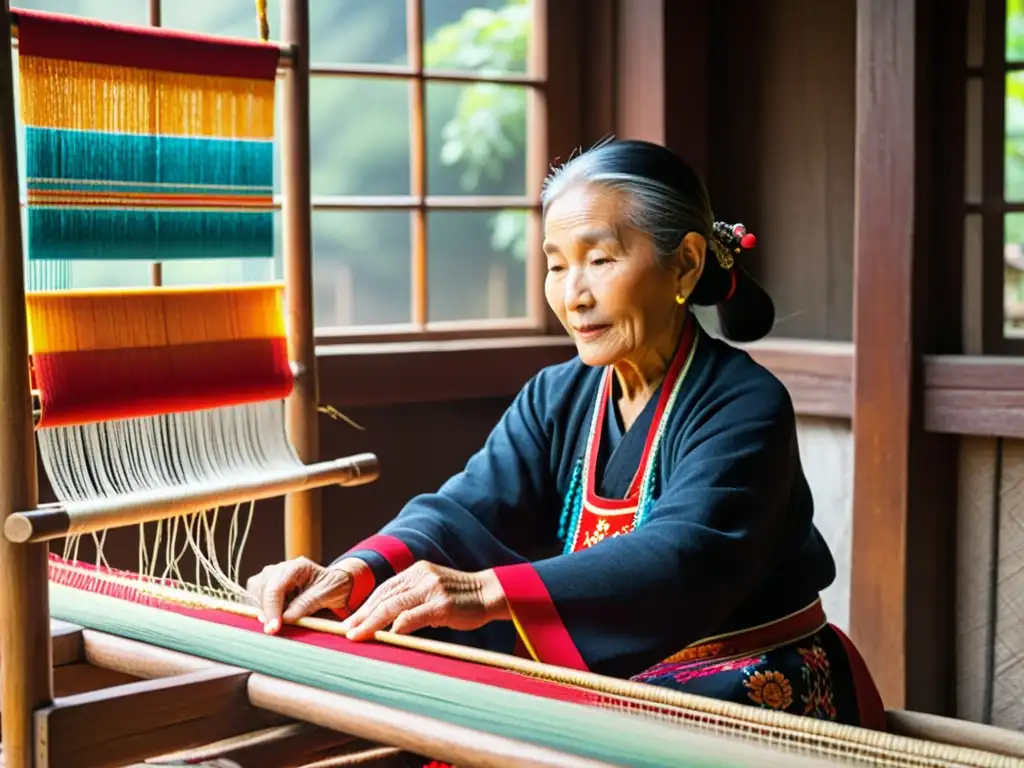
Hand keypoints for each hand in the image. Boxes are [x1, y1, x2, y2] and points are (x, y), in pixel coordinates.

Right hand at [245, 556, 363, 633]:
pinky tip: (272, 620)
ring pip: (254, 593)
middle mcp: (279, 568)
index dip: (272, 609)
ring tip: (274, 625)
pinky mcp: (266, 586)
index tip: (274, 628)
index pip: (275, 588)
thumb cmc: (332, 586)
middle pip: (260, 589)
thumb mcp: (326, 594)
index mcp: (296, 567)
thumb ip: (306, 604)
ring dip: (262, 611)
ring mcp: (271, 576)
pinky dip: (262, 611)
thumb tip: (286, 618)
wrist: (334, 583)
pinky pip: (256, 599)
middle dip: (265, 612)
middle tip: (272, 631)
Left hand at [339, 561, 508, 641]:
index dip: (365, 606)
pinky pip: (413, 615)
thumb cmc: (461, 598)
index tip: (351, 621)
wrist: (491, 593)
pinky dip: (399, 626)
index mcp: (417, 571)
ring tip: (358, 635)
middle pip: (384, 596)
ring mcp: (432, 588)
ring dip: (372, 622)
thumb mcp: (433, 590)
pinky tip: (388, 635)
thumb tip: (388, 622)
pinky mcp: (442, 604)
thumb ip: (412, 600)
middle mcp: (422, 576)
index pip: (384, 589)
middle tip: (347, 631)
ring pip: (394, 605)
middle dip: (363, 615)